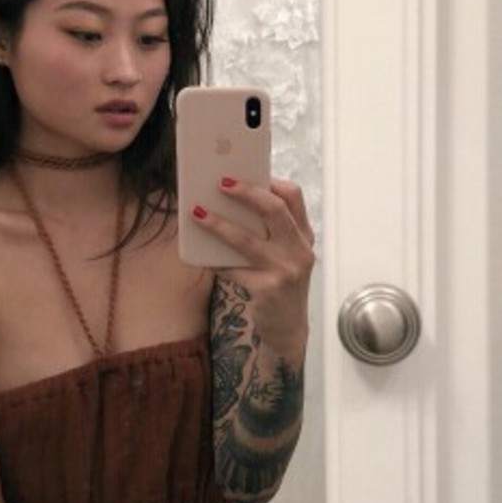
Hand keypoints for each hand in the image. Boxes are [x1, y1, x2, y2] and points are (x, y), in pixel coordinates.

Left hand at [193, 178, 315, 350]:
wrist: (288, 329)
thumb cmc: (281, 285)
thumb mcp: (285, 256)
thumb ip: (271, 233)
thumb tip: (232, 206)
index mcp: (303, 236)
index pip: (294, 197)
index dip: (271, 182)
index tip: (246, 173)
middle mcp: (299, 250)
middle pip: (274, 209)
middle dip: (246, 192)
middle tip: (221, 183)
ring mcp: (285, 270)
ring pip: (246, 239)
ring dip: (218, 224)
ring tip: (198, 213)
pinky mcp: (268, 289)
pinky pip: (234, 269)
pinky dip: (216, 262)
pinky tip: (204, 259)